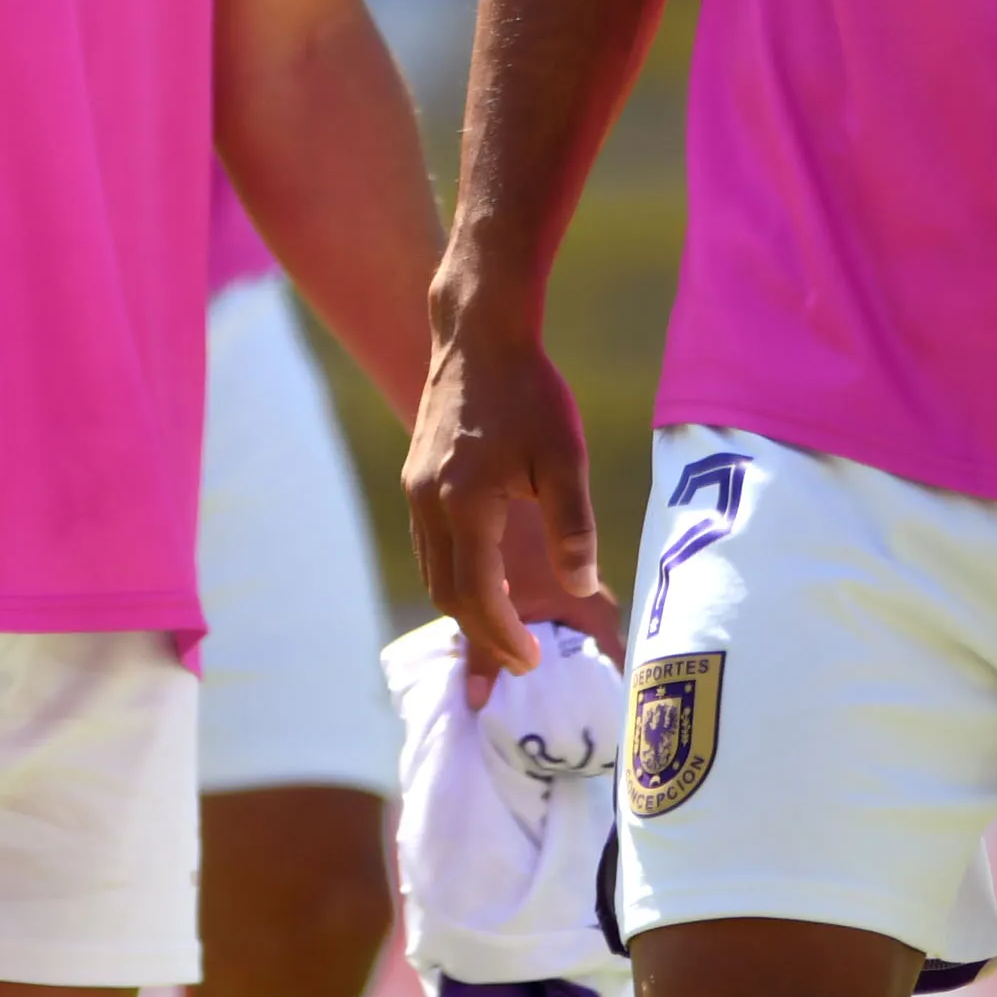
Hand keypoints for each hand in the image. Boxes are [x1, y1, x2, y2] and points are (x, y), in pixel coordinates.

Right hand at [403, 303, 614, 683]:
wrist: (478, 336)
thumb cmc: (530, 393)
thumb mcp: (565, 459)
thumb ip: (573, 527)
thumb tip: (580, 586)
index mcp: (465, 505)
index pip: (477, 594)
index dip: (503, 636)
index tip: (532, 660)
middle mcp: (428, 503)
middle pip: (446, 593)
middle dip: (483, 633)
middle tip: (522, 657)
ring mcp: (415, 491)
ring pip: (432, 571)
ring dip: (466, 606)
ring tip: (506, 623)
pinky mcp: (415, 478)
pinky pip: (429, 545)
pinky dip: (454, 574)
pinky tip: (485, 575)